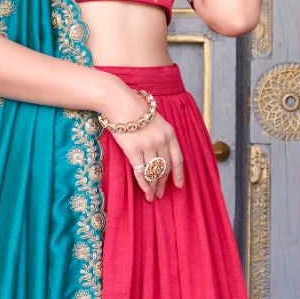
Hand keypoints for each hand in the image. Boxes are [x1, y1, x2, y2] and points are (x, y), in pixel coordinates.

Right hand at [96, 81, 184, 202]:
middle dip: (163, 183)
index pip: (178, 159)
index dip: (179, 174)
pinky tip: (145, 190)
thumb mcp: (155, 121)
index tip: (179, 186)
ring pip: (154, 171)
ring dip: (153, 186)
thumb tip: (160, 156)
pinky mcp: (133, 149)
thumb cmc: (135, 110)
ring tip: (152, 196)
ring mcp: (148, 145)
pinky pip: (140, 171)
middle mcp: (161, 140)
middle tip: (161, 194)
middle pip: (166, 167)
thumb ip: (161, 136)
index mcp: (170, 133)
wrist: (119, 102)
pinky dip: (144, 183)